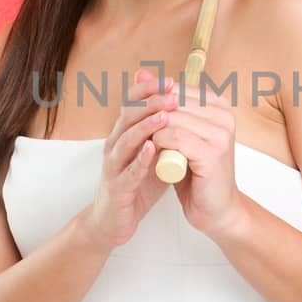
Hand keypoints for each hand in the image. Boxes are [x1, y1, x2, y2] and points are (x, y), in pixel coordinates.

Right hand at [88, 69, 177, 248]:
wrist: (114, 221)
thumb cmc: (137, 185)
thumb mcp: (153, 153)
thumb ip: (166, 132)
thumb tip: (186, 109)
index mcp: (123, 134)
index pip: (131, 104)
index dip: (148, 90)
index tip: (170, 80)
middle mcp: (115, 146)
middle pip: (127, 116)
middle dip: (150, 102)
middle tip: (171, 92)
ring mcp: (114, 167)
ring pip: (125, 140)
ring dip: (145, 126)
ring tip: (164, 115)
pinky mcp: (117, 188)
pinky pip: (127, 172)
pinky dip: (140, 160)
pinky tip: (152, 149)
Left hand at [150, 89, 245, 241]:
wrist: (215, 210)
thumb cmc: (197, 172)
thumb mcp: (177, 133)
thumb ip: (162, 102)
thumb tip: (140, 72)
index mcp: (219, 106)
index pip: (177, 89)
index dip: (154, 102)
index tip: (140, 117)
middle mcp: (224, 115)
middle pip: (174, 102)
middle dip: (150, 117)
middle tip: (139, 134)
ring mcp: (221, 134)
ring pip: (172, 119)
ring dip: (153, 132)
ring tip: (148, 146)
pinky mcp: (212, 153)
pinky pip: (175, 139)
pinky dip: (159, 146)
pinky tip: (156, 156)